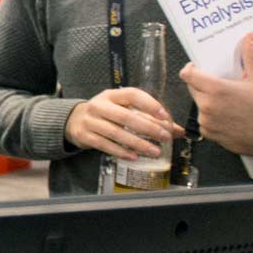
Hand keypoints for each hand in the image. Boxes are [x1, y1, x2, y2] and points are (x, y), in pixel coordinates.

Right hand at [63, 87, 180, 160]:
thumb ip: (149, 118)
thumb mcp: (123, 109)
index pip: (132, 95)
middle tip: (165, 137)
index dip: (149, 104)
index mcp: (112, 95)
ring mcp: (91, 121)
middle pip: (125, 116)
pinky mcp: (85, 136)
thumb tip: (178, 131)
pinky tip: (134, 157)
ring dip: (137, 143)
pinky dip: (121, 152)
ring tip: (155, 152)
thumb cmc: (105, 114)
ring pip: (116, 133)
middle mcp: (99, 105)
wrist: (74, 120)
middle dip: (148, 127)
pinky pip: (105, 145)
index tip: (165, 116)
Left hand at [181, 42, 252, 168]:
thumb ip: (250, 55)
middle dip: (201, 84)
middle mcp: (207, 107)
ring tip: (226, 100)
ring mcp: (208, 124)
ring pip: (199, 106)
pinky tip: (229, 115)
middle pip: (193, 90)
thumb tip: (249, 36)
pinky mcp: (212, 136)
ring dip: (207, 101)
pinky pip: (205, 123)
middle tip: (217, 82)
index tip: (197, 66)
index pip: (187, 75)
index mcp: (216, 90)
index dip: (190, 68)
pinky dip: (212, 117)